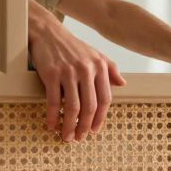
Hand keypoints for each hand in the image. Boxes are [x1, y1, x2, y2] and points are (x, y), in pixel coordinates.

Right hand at [28, 10, 125, 141]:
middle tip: (79, 138)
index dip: (100, 118)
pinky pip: (53, 101)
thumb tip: (123, 83)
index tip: (94, 131)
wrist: (48, 32)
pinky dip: (53, 116)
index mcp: (100, 67)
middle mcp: (87, 70)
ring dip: (69, 126)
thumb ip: (110, 69)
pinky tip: (52, 125)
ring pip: (72, 107)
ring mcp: (69, 72)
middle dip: (85, 127)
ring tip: (66, 136)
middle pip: (90, 107)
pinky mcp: (51, 74)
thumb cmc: (72, 46)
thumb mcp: (95, 54)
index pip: (105, 99)